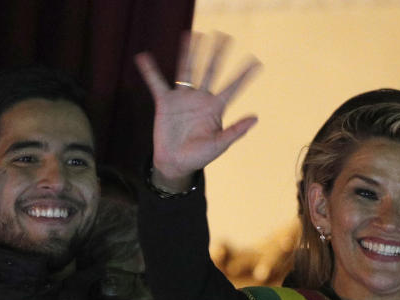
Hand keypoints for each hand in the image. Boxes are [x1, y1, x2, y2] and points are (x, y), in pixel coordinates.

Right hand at [135, 32, 259, 190]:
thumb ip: (236, 130)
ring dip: (190, 53)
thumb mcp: (220, 144)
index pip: (232, 88)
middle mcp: (200, 99)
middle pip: (210, 71)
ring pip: (187, 70)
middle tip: (224, 36)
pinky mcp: (165, 103)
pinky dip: (150, 71)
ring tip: (193, 35)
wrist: (176, 164)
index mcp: (215, 108)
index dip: (244, 76)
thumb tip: (256, 118)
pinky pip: (156, 83)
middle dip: (217, 55)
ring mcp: (183, 99)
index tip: (256, 63)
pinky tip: (144, 57)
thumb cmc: (200, 156)